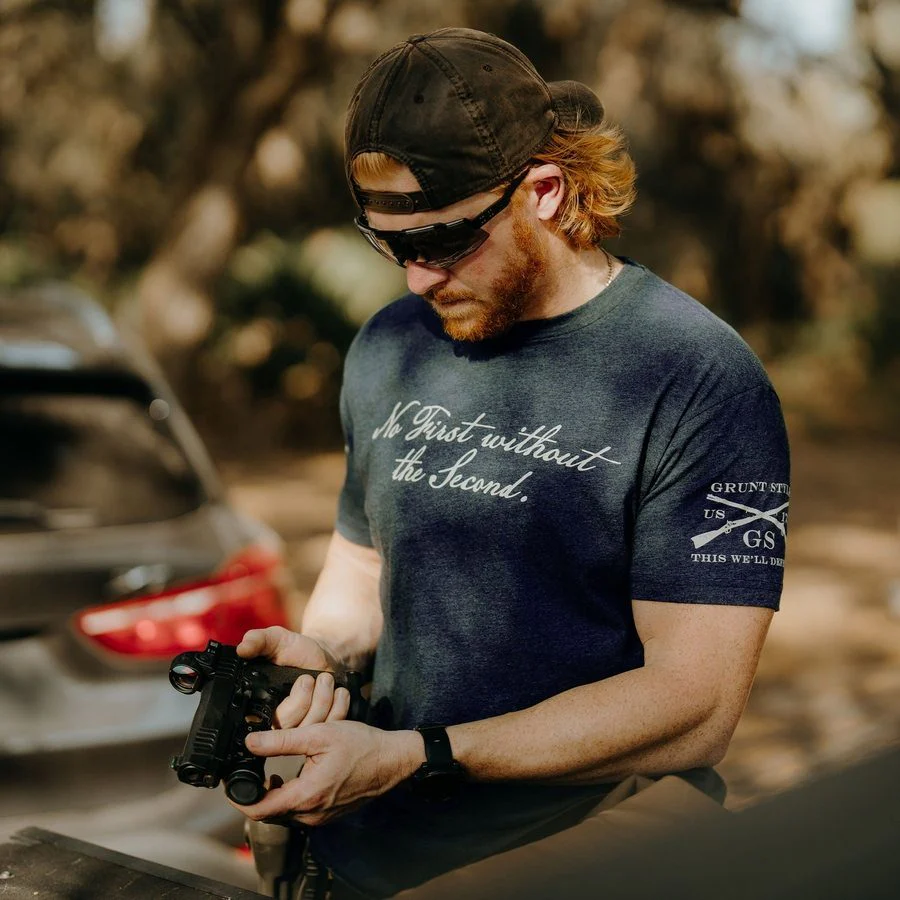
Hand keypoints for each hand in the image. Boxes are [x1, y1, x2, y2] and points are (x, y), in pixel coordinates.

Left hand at [235, 721, 423, 826]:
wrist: (393, 760)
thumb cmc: (362, 746)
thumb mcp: (318, 735)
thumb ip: (281, 740)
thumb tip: (251, 742)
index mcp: (306, 795)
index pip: (259, 810)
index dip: (240, 799)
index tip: (233, 786)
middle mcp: (312, 813)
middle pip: (272, 812)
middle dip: (258, 795)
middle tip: (251, 773)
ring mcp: (323, 816)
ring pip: (287, 812)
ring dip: (276, 796)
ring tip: (271, 774)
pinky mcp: (331, 813)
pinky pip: (303, 810)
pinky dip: (293, 797)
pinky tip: (296, 777)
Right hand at [238, 626, 349, 726]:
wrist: (322, 654)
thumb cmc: (295, 649)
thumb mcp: (275, 639)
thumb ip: (258, 640)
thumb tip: (242, 649)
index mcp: (258, 704)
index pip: (260, 724)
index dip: (281, 708)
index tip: (301, 682)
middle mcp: (276, 720)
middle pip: (286, 727)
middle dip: (303, 700)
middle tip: (309, 678)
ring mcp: (300, 726)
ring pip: (308, 729)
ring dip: (322, 700)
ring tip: (325, 679)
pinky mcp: (321, 726)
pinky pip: (329, 726)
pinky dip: (338, 707)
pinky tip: (339, 691)